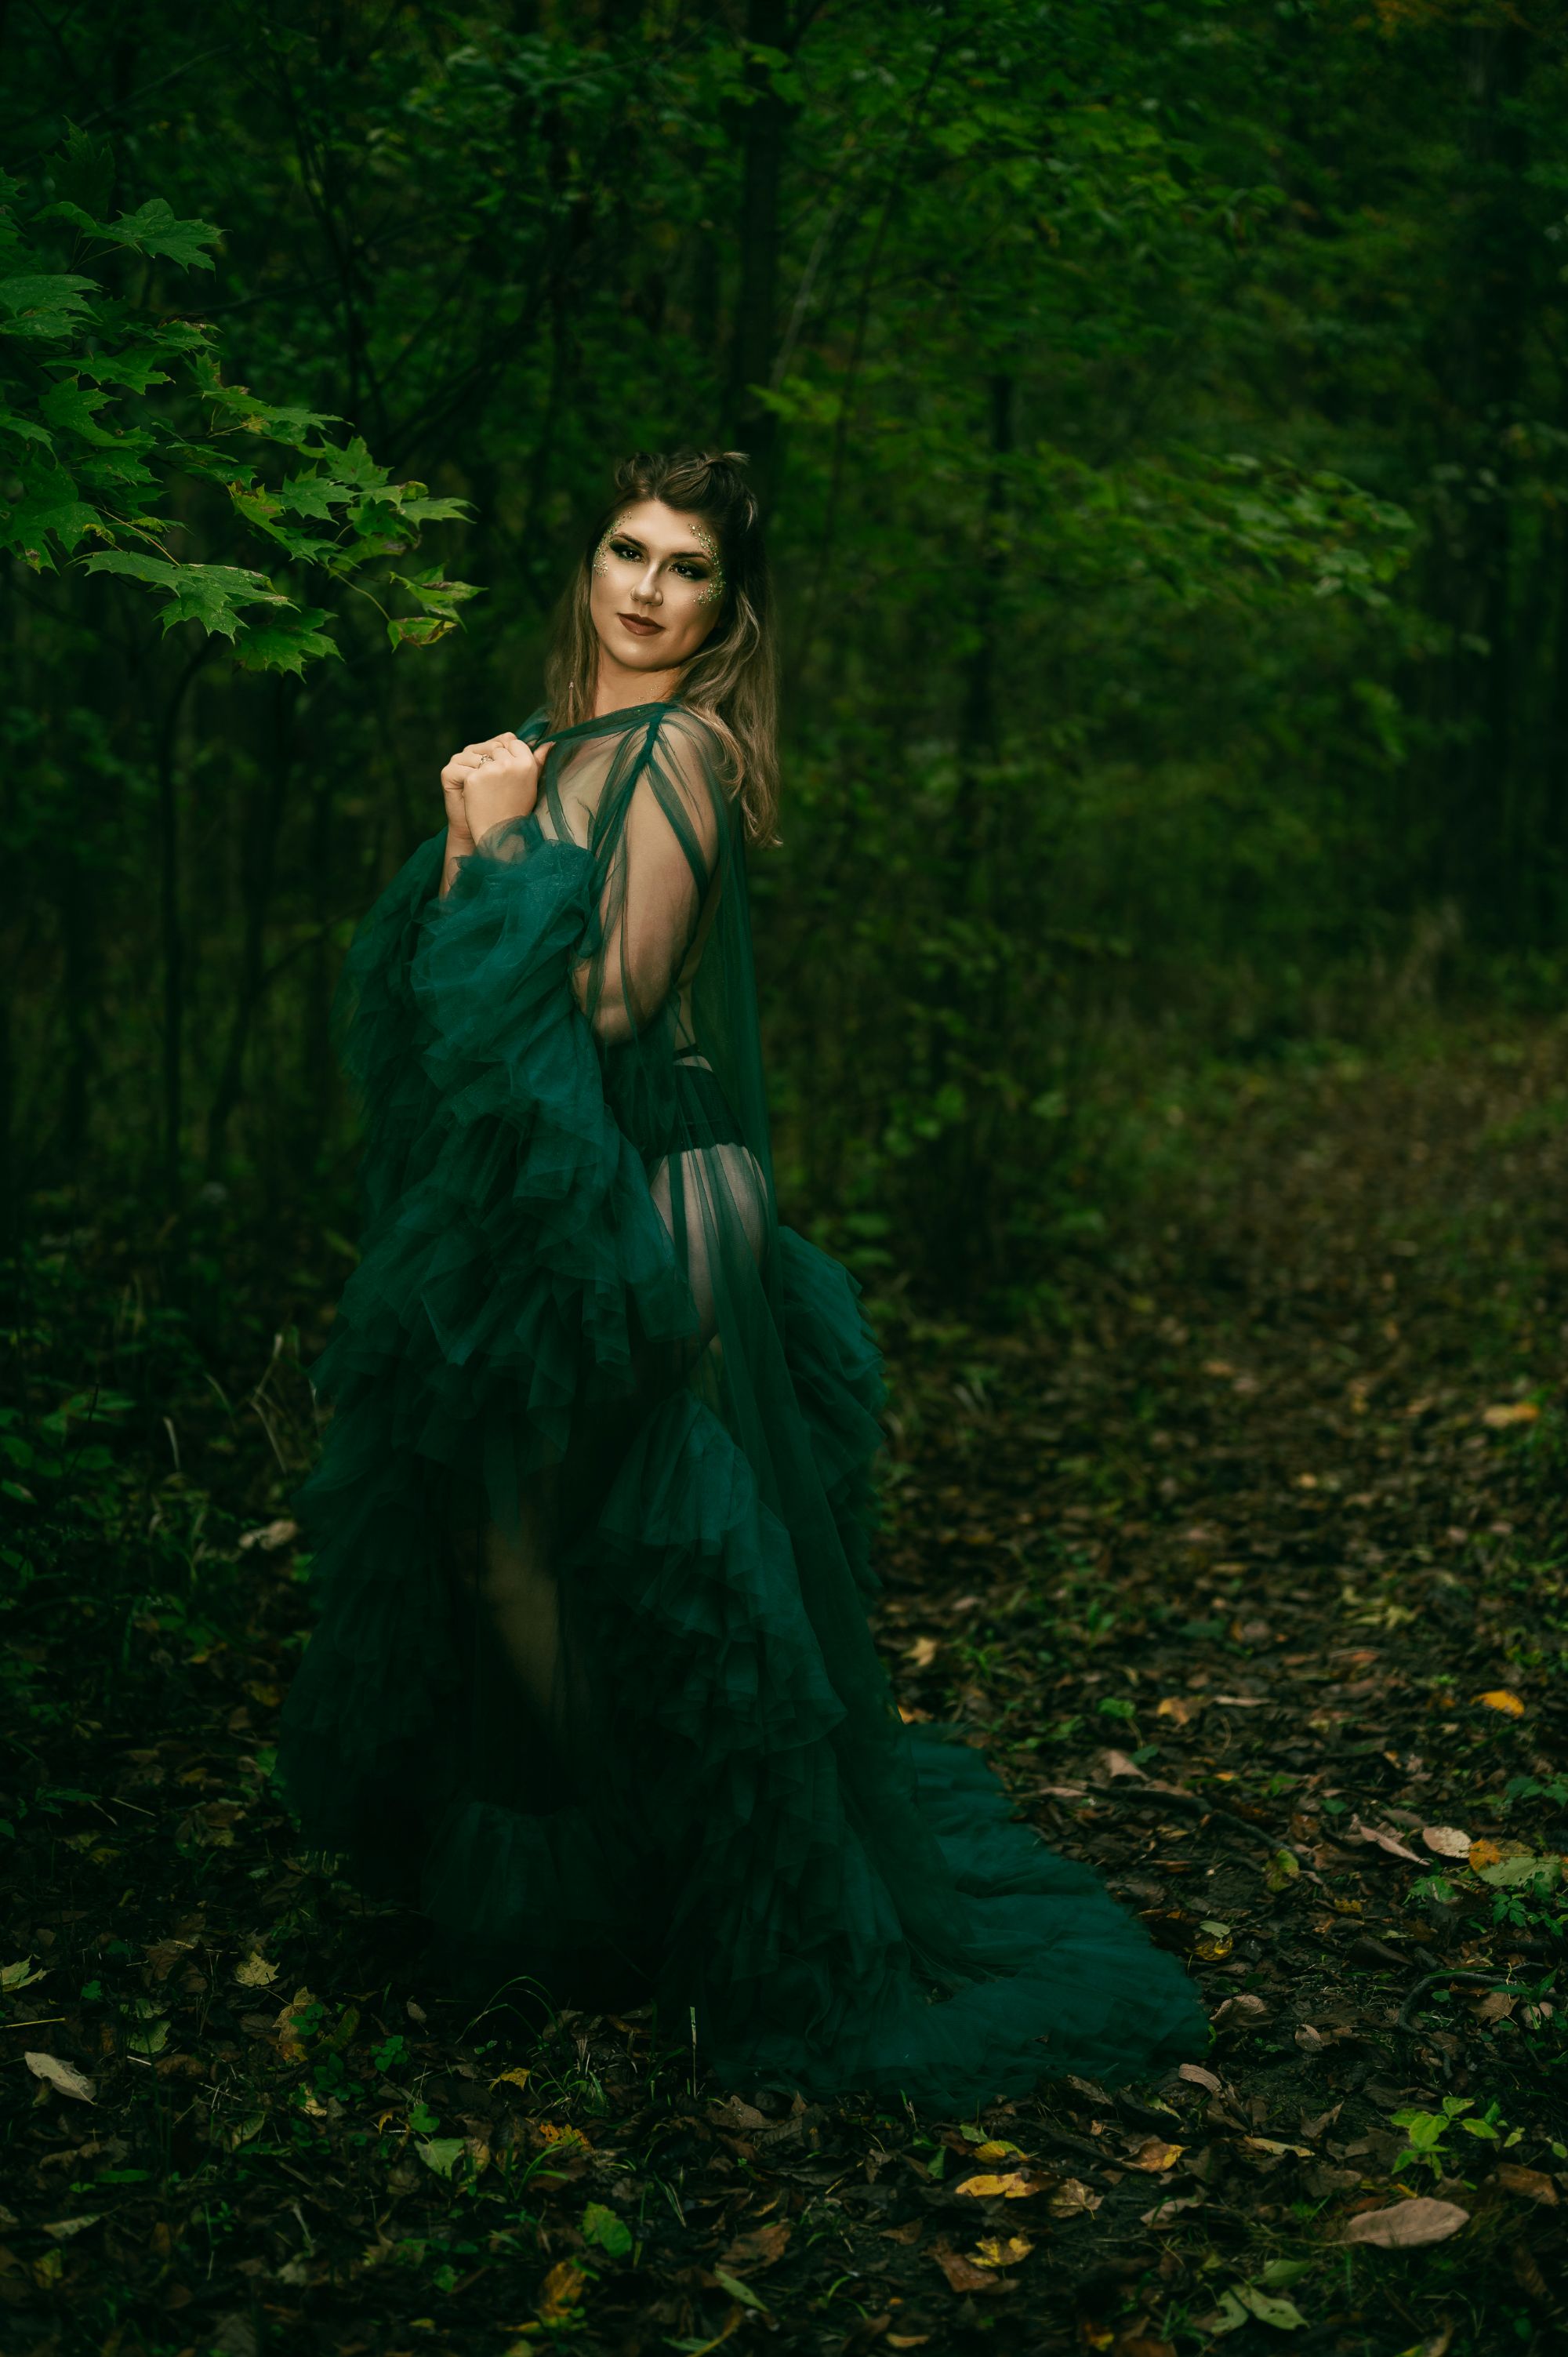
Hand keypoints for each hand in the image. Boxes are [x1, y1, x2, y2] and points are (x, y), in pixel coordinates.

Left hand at [440, 732, 550, 846]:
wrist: (500, 834)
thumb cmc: (517, 809)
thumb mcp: (532, 784)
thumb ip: (538, 761)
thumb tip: (549, 743)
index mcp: (527, 764)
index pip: (514, 742)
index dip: (508, 753)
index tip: (506, 770)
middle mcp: (510, 763)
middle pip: (497, 747)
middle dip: (494, 760)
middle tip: (496, 784)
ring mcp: (490, 769)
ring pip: (482, 755)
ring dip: (482, 767)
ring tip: (488, 789)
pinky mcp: (473, 778)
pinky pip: (470, 769)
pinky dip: (471, 780)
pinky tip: (477, 794)